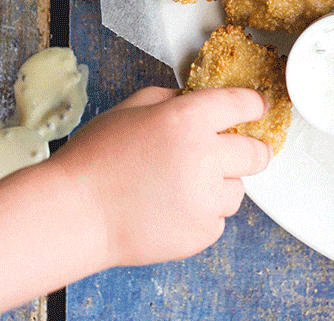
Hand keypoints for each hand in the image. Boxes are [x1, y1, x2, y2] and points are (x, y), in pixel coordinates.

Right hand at [51, 86, 270, 267]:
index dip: (252, 105)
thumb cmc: (96, 158)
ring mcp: (205, 199)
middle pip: (257, 153)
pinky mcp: (201, 233)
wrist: (76, 213)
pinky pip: (218, 219)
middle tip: (232, 150)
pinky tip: (171, 206)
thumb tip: (197, 102)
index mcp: (188, 118)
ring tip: (182, 184)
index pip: (243, 104)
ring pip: (238, 189)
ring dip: (221, 184)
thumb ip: (173, 100)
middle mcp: (204, 157)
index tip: (255, 108)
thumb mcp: (132, 108)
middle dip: (249, 149)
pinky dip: (203, 213)